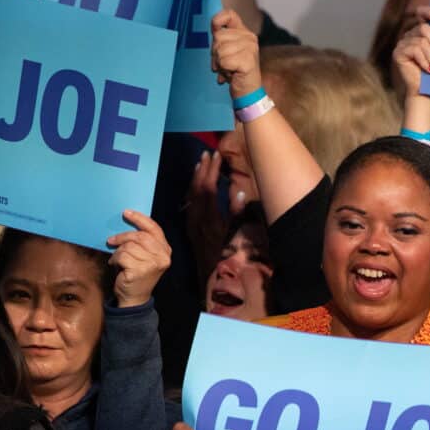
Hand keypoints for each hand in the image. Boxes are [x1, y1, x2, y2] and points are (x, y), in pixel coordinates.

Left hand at [106, 210, 171, 307]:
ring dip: (118, 252)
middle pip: (140, 236)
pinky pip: (122, 256)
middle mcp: (162, 257)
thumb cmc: (137, 273)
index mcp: (165, 250)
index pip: (154, 229)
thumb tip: (128, 222)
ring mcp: (152, 264)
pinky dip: (115, 259)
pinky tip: (116, 266)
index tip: (126, 213)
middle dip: (123, 237)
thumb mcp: (145, 256)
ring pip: (129, 246)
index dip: (139, 219)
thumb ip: (143, 242)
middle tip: (111, 240)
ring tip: (117, 259)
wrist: (134, 298)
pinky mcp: (140, 271)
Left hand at [185, 149, 228, 276]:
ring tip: (200, 163)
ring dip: (195, 177)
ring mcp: (192, 223)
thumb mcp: (236, 235)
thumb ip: (238, 214)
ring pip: (190, 195)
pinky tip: (195, 185)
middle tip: (207, 154)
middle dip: (202, 169)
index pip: (209, 187)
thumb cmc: (228, 256)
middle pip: (197, 188)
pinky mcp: (190, 227)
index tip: (217, 155)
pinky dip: (192, 190)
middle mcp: (198, 218)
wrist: (211, 276)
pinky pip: (188, 203)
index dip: (212, 170)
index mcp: (210, 218)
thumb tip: (240, 192)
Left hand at [211, 9, 261, 98]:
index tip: (214, 32)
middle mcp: (250, 38)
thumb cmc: (235, 72)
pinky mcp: (248, 60)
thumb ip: (221, 39)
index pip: (229, 14)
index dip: (217, 21)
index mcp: (245, 33)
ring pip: (219, 50)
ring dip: (219, 63)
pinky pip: (224, 61)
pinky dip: (224, 70)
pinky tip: (232, 74)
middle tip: (224, 64)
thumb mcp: (227, 51)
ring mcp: (251, 48)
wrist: (248, 92)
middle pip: (218, 36)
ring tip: (228, 69)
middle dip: (215, 53)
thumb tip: (213, 28)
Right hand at [391, 7, 429, 100]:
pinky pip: (414, 50)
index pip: (420, 12)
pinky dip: (425, 61)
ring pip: (421, 41)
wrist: (429, 95)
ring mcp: (402, 44)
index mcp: (420, 32)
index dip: (429, 11)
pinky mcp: (398, 53)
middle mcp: (409, 35)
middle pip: (423, 27)